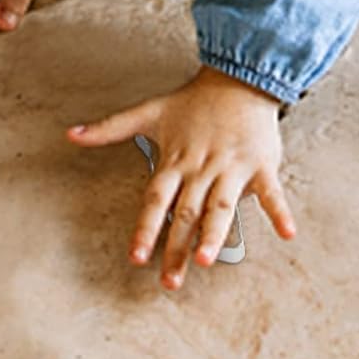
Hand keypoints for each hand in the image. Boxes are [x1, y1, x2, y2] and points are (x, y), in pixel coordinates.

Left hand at [68, 68, 294, 289]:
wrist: (238, 78)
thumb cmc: (194, 102)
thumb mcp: (149, 112)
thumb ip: (109, 128)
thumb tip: (70, 135)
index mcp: (176, 160)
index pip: (156, 200)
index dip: (146, 228)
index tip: (137, 256)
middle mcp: (202, 168)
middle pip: (186, 213)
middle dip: (177, 248)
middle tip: (170, 280)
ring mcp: (232, 168)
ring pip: (221, 207)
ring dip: (214, 234)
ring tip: (207, 260)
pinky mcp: (260, 166)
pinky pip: (272, 193)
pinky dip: (279, 213)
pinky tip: (287, 234)